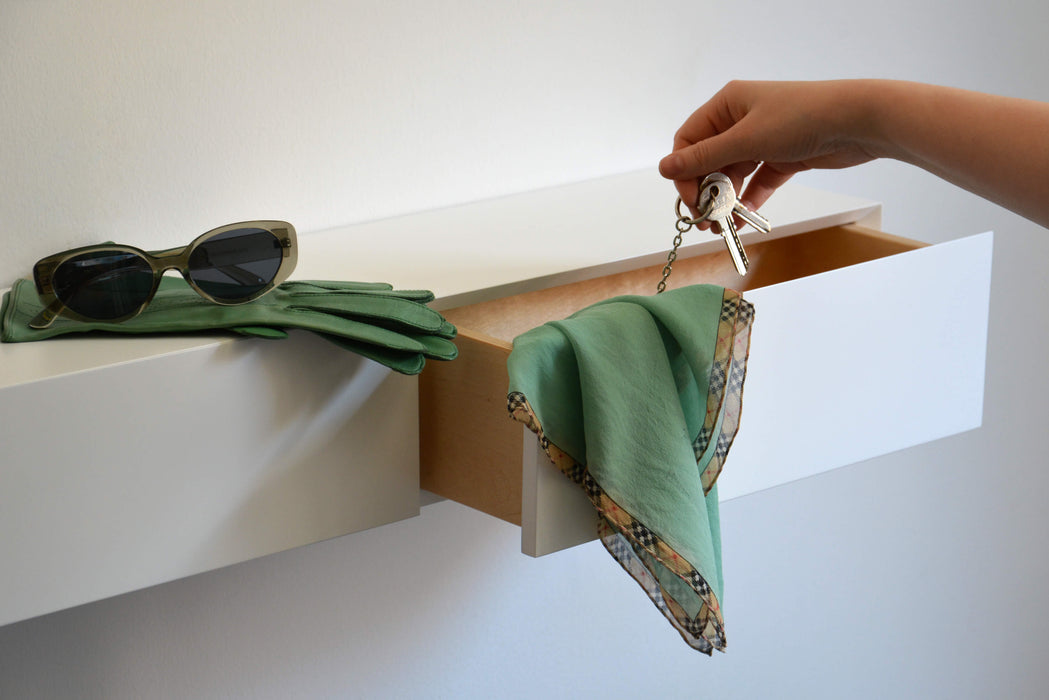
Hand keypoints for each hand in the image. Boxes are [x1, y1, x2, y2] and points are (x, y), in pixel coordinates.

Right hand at [658, 80, 880, 217]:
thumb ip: (704, 158)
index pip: (689, 141)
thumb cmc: (801, 118)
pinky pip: (757, 182)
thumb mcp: (746, 140)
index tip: (690, 199)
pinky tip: (744, 219)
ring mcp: (763, 139)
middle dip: (705, 191)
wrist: (858, 121)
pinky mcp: (783, 156)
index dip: (684, 172)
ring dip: (726, 200)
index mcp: (727, 104)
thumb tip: (664, 168)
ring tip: (722, 226)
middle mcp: (741, 119)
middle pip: (709, 160)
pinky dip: (749, 200)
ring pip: (733, 174)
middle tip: (705, 221)